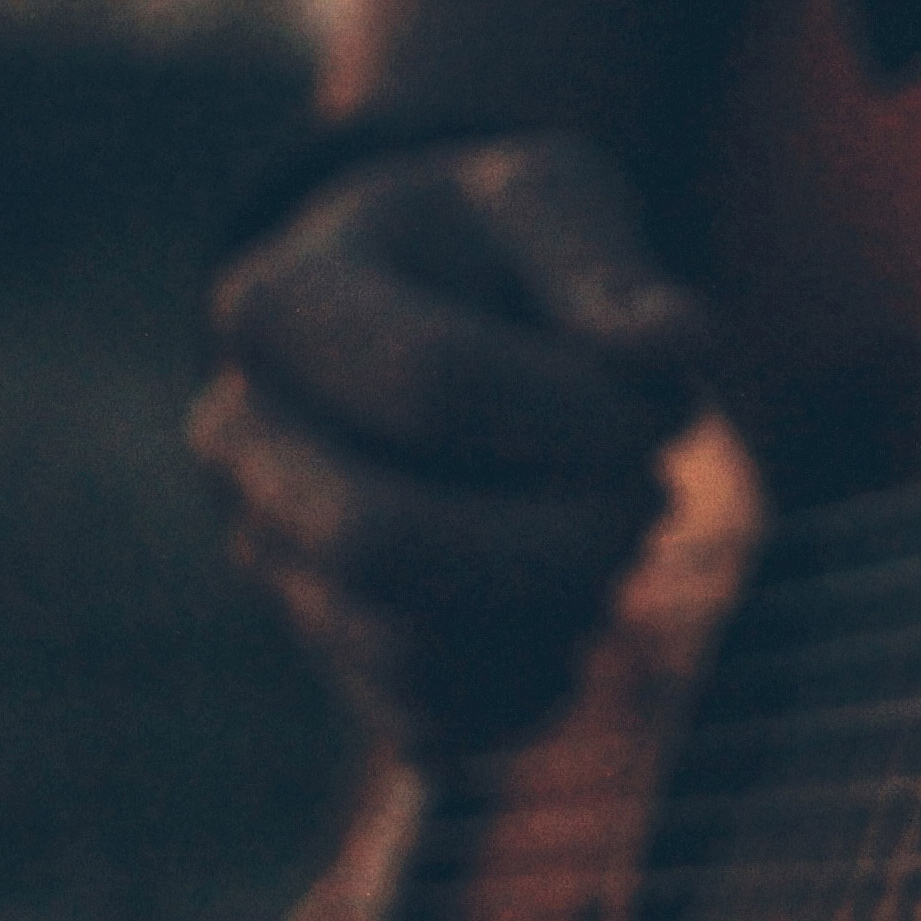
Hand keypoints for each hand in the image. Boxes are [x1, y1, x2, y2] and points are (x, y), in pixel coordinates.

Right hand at [189, 132, 708, 754]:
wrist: (421, 308)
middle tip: (654, 499)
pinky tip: (577, 614)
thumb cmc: (492, 244)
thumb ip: (606, 262)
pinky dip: (534, 688)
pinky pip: (430, 726)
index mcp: (276, 305)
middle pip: (382, 541)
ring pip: (407, 650)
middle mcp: (243, 442)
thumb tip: (678, 348)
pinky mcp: (335, 647)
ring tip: (614, 539)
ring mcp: (275, 557)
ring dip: (558, 609)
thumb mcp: (547, 195)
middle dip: (560, 538)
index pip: (434, 383)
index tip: (672, 406)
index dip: (587, 413)